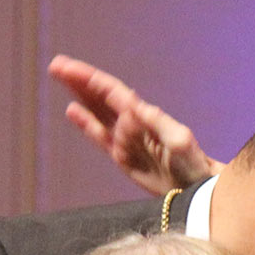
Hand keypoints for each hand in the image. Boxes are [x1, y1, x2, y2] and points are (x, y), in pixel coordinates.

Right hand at [48, 54, 222, 196]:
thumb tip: (131, 108)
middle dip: (79, 80)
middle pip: (100, 96)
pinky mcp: (122, 157)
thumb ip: (156, 123)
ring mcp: (125, 139)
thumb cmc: (194, 164)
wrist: (198, 188)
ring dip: (78, 94)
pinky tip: (72, 110)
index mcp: (143, 116)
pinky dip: (85, 123)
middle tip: (56, 65)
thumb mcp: (179, 141)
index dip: (89, 79)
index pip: (110, 92)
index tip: (69, 68)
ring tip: (60, 77)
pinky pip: (99, 137)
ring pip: (96, 111)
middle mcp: (132, 123)